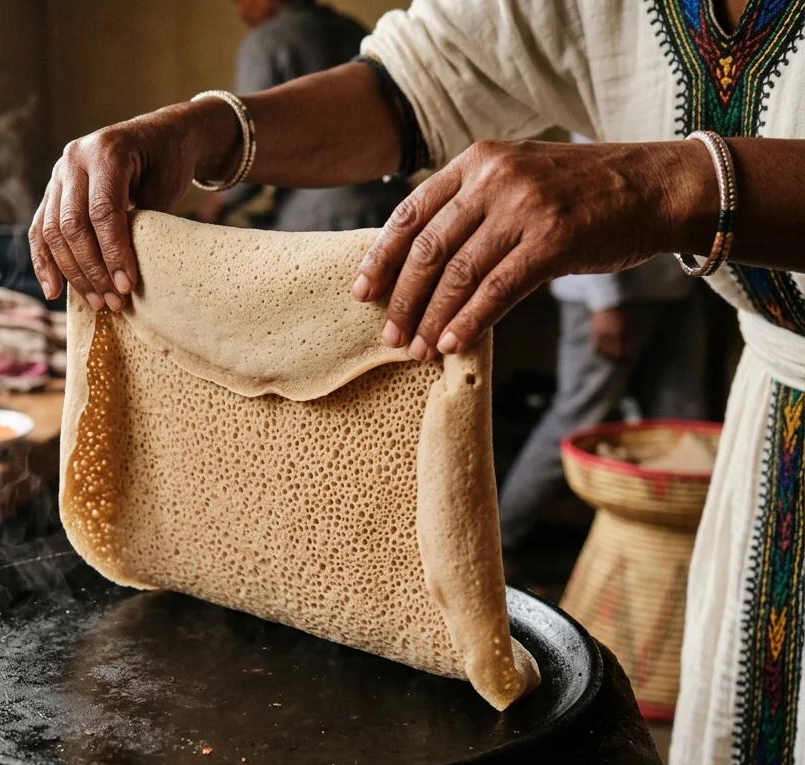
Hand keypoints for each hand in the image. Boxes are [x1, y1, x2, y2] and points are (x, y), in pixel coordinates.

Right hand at [29, 101, 241, 311]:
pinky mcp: (53, 191)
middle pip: (72, 225)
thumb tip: (125, 269)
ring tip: (97, 302)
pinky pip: (40, 230)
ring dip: (73, 273)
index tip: (127, 285)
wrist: (160, 136)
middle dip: (92, 269)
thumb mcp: (166, 185)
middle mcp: (74, 160)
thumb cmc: (168, 161)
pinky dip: (45, 262)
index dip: (113, 252)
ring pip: (53, 232)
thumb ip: (144, 221)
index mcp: (106, 151)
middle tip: (114, 301)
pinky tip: (54, 290)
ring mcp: (59, 174)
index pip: (103, 211)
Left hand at [352, 139, 714, 357]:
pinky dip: (470, 322)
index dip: (380, 256)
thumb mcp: (516, 178)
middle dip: (402, 297)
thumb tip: (419, 262)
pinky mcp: (553, 240)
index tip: (362, 291)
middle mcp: (495, 178)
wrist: (657, 185)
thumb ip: (470, 206)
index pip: (410, 213)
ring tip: (417, 349)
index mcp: (476, 161)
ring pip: (459, 274)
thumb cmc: (581, 191)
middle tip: (389, 334)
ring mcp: (524, 207)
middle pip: (428, 248)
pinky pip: (497, 290)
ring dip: (433, 318)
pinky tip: (453, 344)